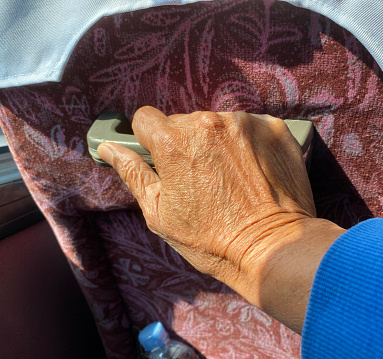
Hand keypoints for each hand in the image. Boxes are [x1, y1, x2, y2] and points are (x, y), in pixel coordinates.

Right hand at [98, 107, 344, 331]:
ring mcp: (244, 123)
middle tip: (200, 178)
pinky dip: (247, 143)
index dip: (149, 139)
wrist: (271, 248)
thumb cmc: (211, 239)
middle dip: (185, 144)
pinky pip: (250, 127)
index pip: (146, 118)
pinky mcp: (273, 128)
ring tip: (229, 178)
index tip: (161, 156)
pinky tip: (252, 171)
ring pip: (217, 124)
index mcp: (174, 142)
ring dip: (217, 143)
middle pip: (184, 122)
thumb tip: (109, 149)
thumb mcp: (160, 213)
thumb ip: (133, 173)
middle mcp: (208, 123)